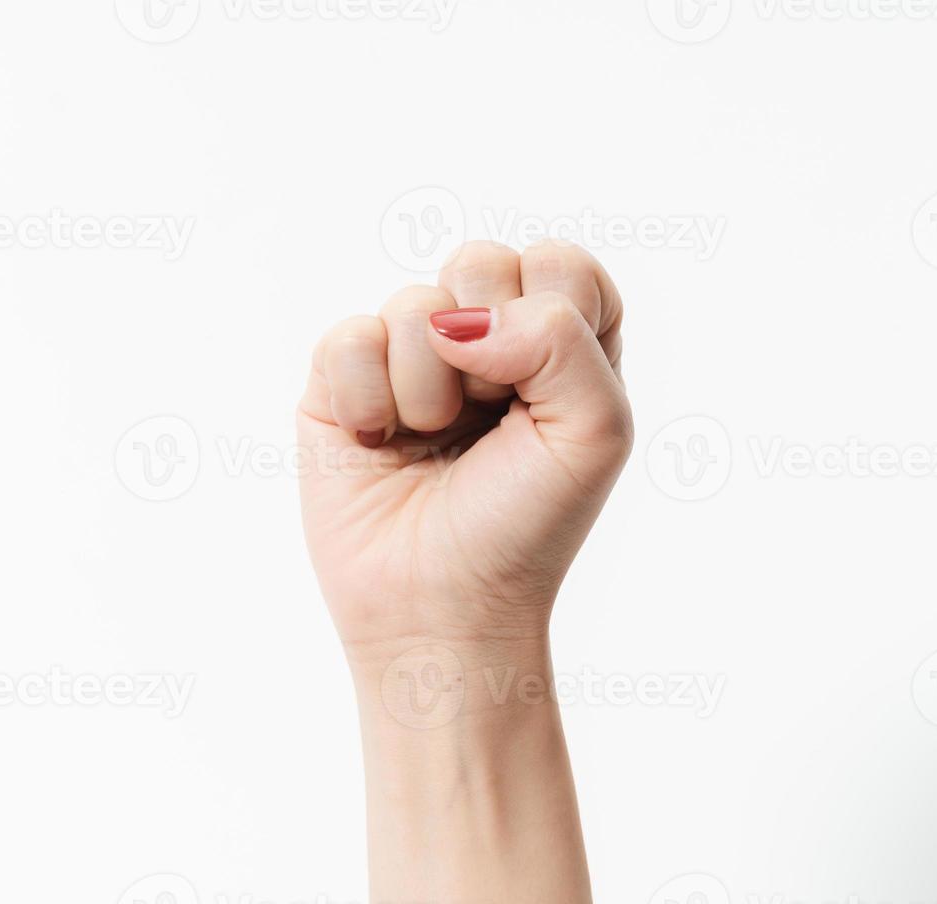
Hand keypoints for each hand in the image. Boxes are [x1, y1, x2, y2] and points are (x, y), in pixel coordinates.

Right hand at [297, 240, 632, 660]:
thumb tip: (462, 319)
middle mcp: (485, 340)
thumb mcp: (595, 431)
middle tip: (487, 415)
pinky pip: (348, 336)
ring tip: (432, 441)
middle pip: (480, 262)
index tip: (545, 393)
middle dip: (488, 348)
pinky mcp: (341, 382)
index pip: (561, 265)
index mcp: (558, 344)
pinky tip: (379, 442)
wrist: (441, 609)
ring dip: (428, 389)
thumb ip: (562, 338)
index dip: (552, 318)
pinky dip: (368, 398)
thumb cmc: (526, 526)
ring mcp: (410, 357)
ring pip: (413, 302)